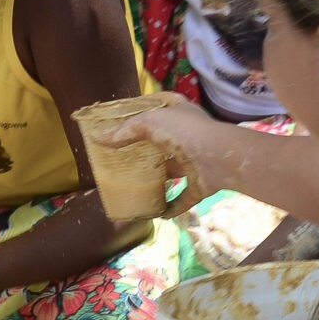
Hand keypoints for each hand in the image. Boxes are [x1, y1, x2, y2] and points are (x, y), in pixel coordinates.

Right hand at [96, 100, 233, 200]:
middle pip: (165, 140)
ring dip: (160, 177)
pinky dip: (171, 206)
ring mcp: (196, 161)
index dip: (143, 111)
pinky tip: (155, 212)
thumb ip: (125, 130)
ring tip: (136, 184)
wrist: (220, 158)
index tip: (124, 121)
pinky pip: (183, 197)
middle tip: (124, 156)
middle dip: (148, 148)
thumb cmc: (185, 132)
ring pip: (175, 170)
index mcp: (179, 113)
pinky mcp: (201, 184)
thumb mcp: (149, 122)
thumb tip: (98, 138)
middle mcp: (188, 136)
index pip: (160, 107)